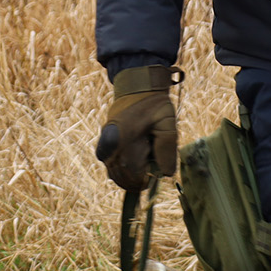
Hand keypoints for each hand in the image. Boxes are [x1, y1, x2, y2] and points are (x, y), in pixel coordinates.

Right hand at [94, 65, 179, 190]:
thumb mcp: (168, 123)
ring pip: (117, 177)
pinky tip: (134, 159)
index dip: (148, 179)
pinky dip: (123, 171)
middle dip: (141, 178)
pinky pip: (112, 171)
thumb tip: (165, 174)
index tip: (158, 168)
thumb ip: (168, 149)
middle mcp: (110, 148)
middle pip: (125, 180)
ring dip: (132, 175)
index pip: (135, 177)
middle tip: (151, 159)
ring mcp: (104, 150)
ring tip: (144, 156)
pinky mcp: (102, 150)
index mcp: (125, 142)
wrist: (135, 90)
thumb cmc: (154, 107)